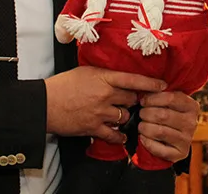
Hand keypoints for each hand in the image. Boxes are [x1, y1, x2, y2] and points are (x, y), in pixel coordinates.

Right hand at [45, 66, 165, 144]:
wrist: (43, 103)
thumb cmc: (62, 85)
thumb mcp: (85, 71)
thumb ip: (104, 74)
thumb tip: (119, 75)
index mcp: (103, 78)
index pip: (133, 79)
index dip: (151, 83)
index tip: (163, 86)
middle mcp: (105, 95)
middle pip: (132, 99)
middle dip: (133, 100)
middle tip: (131, 100)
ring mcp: (100, 112)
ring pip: (124, 116)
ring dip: (124, 115)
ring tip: (118, 113)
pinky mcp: (93, 127)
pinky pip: (113, 134)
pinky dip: (118, 136)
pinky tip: (121, 136)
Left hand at [136, 92, 199, 162]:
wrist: (173, 142)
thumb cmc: (166, 117)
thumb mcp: (168, 104)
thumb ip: (160, 95)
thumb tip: (144, 88)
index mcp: (192, 106)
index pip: (171, 98)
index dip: (152, 98)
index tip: (143, 101)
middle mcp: (192, 122)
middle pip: (162, 115)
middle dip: (145, 114)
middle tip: (141, 114)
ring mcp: (187, 139)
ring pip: (158, 131)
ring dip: (144, 128)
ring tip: (141, 126)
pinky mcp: (180, 153)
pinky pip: (157, 148)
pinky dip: (146, 142)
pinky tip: (144, 138)